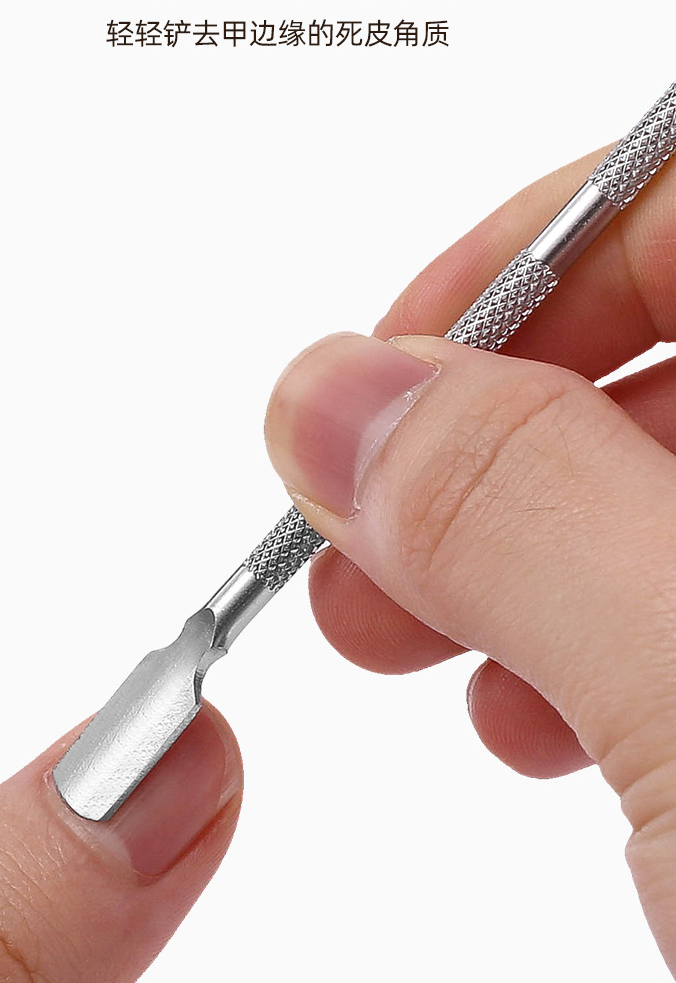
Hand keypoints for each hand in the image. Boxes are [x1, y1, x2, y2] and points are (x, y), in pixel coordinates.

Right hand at [264, 148, 675, 977]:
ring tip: (424, 653)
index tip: (381, 369)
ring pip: (655, 480)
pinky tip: (537, 724)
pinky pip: (675, 592)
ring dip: (510, 549)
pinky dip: (580, 635)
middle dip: (482, 433)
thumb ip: (523, 518)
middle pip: (667, 338)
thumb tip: (340, 402)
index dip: (528, 258)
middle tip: (363, 535)